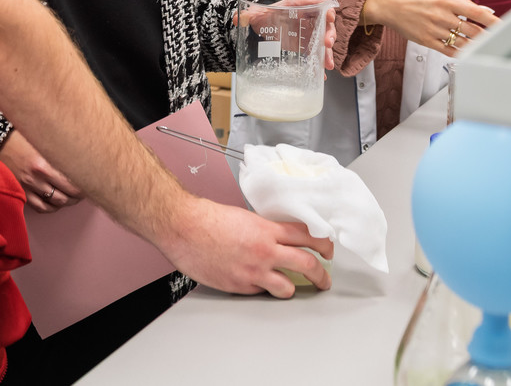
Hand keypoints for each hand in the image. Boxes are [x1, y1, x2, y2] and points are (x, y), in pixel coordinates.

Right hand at [0, 130, 82, 212]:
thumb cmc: (19, 137)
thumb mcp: (40, 141)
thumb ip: (57, 153)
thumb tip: (77, 159)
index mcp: (44, 165)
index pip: (71, 183)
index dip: (83, 186)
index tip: (90, 183)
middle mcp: (36, 179)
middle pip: (66, 196)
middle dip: (78, 196)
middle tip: (84, 192)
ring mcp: (28, 188)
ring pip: (55, 204)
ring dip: (66, 202)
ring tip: (72, 197)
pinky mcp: (21, 193)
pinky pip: (41, 208)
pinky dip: (51, 207)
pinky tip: (56, 202)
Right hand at [155, 195, 334, 297]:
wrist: (182, 227)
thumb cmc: (205, 218)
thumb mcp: (244, 217)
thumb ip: (263, 229)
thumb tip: (275, 239)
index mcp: (266, 230)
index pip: (307, 236)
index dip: (323, 244)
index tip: (328, 250)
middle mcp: (264, 251)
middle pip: (307, 264)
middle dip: (321, 275)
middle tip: (324, 279)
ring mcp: (252, 271)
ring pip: (287, 287)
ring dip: (291, 288)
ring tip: (290, 287)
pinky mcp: (238, 286)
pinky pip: (259, 292)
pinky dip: (261, 289)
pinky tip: (256, 283)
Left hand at [238, 3, 339, 68]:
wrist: (262, 26)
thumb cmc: (263, 16)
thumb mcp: (255, 15)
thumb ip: (247, 16)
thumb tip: (237, 19)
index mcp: (298, 6)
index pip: (317, 5)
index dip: (326, 10)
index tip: (329, 16)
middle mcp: (307, 19)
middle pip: (325, 24)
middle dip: (329, 34)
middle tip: (327, 43)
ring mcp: (308, 34)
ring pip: (323, 41)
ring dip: (327, 53)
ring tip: (327, 65)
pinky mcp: (305, 46)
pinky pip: (316, 54)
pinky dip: (319, 64)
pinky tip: (321, 75)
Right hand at [358, 0, 496, 57]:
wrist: (391, 7)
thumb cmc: (415, 0)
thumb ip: (461, 4)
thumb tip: (483, 11)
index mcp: (446, 1)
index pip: (475, 12)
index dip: (491, 21)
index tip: (503, 26)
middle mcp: (441, 15)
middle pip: (472, 30)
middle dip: (487, 37)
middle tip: (498, 41)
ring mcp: (434, 30)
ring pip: (462, 42)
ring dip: (476, 47)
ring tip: (486, 49)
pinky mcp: (427, 41)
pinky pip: (448, 50)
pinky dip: (460, 53)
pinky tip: (468, 54)